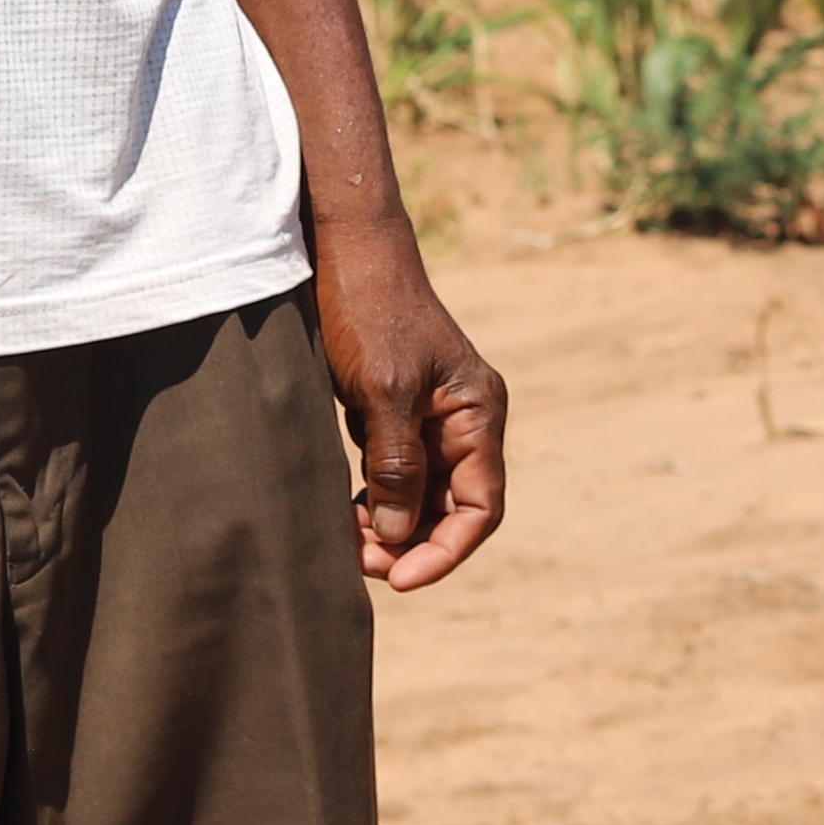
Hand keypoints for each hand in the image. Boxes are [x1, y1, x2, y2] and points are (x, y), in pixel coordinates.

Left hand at [311, 209, 508, 589]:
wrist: (343, 247)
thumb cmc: (368, 310)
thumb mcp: (383, 391)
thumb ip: (397, 465)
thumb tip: (398, 535)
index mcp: (477, 413)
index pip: (480, 507)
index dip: (445, 551)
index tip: (400, 578)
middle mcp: (463, 420)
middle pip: (452, 508)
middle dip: (412, 543)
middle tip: (360, 563)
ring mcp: (430, 417)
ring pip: (421, 496)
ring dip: (391, 527)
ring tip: (347, 544)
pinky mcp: (396, 412)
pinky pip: (396, 473)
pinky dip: (374, 501)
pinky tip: (345, 514)